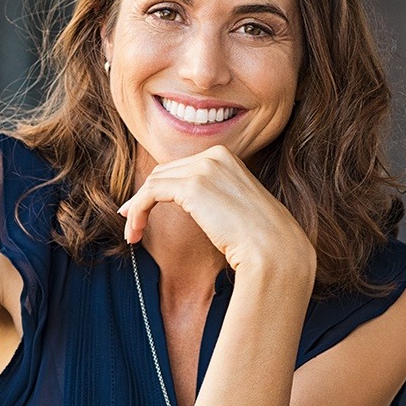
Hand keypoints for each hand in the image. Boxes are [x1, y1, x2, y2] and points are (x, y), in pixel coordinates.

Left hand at [118, 145, 314, 279]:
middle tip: (132, 223)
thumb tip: (186, 202)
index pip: (180, 168)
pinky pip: (150, 194)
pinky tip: (134, 231)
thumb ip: (212, 196)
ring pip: (153, 182)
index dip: (157, 189)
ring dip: (137, 209)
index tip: (142, 210)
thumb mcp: (234, 206)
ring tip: (132, 234)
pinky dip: (137, 211)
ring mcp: (204, 167)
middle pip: (164, 173)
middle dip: (143, 197)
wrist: (273, 251)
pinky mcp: (192, 185)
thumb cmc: (258, 238)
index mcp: (226, 156)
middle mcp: (214, 155)